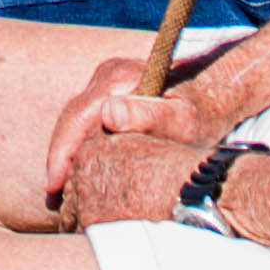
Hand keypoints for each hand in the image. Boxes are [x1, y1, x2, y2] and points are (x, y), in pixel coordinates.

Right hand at [52, 90, 214, 227]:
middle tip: (52, 195)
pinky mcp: (112, 88)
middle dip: (58, 157)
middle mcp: (109, 73)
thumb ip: (149, 116)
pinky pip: (86, 117)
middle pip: (71, 118)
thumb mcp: (183, 121)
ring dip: (66, 152)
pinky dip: (79, 143)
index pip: (77, 117)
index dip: (61, 153)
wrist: (217, 93)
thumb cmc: (203, 113)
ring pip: (76, 119)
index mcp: (121, 78)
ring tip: (61, 188)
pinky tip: (79, 168)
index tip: (53, 185)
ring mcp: (109, 78)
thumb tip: (108, 115)